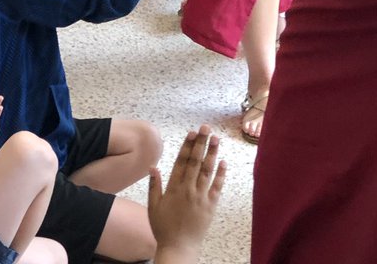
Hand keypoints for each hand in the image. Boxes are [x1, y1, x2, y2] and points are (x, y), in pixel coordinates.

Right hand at [148, 127, 225, 261]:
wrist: (178, 248)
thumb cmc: (164, 228)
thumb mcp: (153, 207)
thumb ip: (154, 186)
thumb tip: (153, 167)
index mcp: (174, 188)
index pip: (181, 162)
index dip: (187, 146)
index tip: (191, 132)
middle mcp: (188, 189)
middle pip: (195, 162)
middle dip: (201, 143)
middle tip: (205, 127)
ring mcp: (200, 197)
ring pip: (207, 171)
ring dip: (212, 153)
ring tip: (215, 138)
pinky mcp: (210, 205)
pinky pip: (217, 187)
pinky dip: (221, 174)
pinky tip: (223, 161)